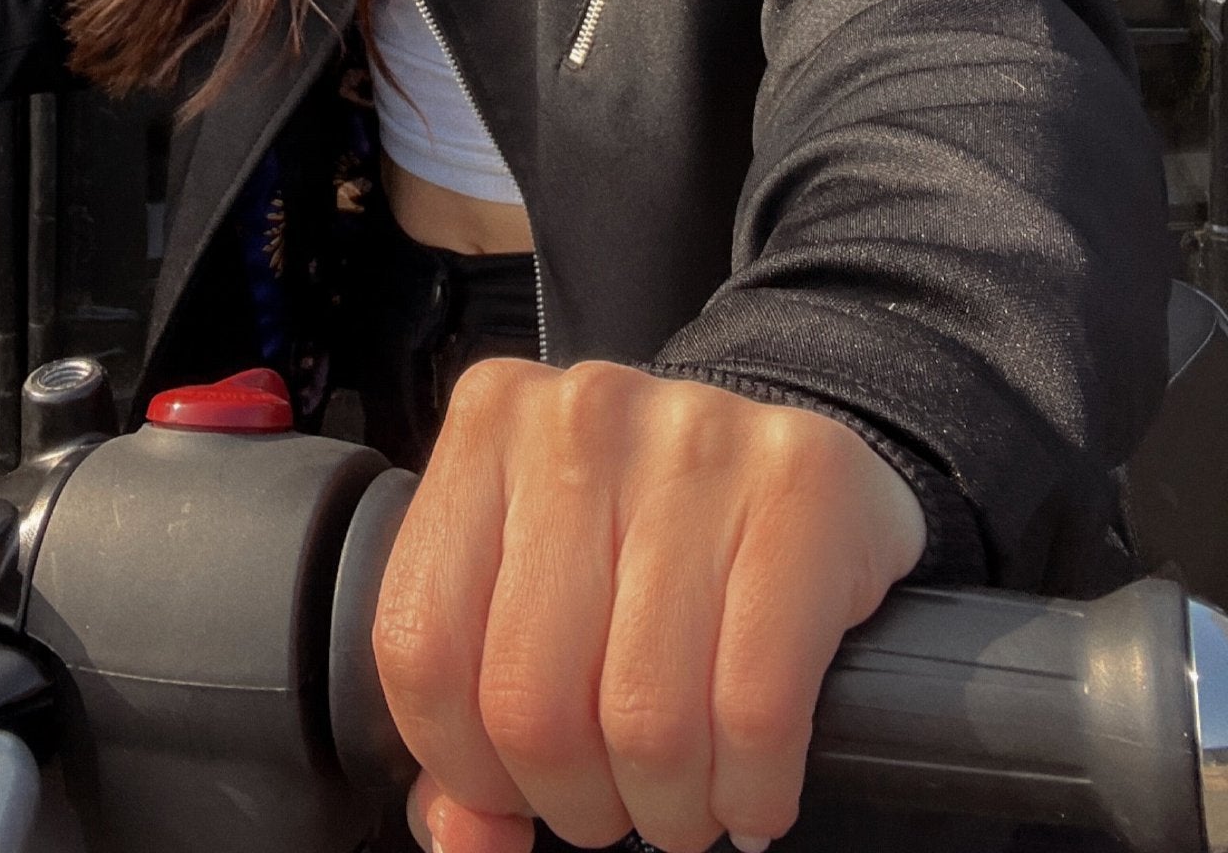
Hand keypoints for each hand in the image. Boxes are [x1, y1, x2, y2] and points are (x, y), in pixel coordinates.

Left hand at [376, 357, 927, 852]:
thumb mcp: (537, 586)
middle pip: (532, 696)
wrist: (798, 471)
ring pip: (645, 716)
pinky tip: (749, 785)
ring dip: (667, 808)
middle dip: (575, 801)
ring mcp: (696, 437)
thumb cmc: (647, 535)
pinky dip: (751, 789)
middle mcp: (583, 417)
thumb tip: (464, 840)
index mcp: (491, 426)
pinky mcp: (803, 484)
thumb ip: (472, 711)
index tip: (511, 789)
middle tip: (611, 805)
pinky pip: (756, 705)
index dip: (464, 762)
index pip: (424, 643)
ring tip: (681, 797)